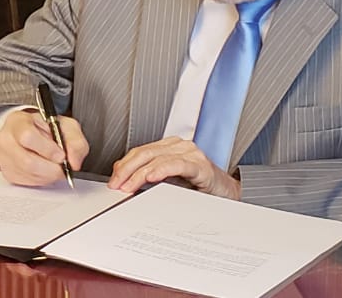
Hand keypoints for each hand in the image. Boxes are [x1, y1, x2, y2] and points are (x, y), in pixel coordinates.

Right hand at [0, 110, 88, 186]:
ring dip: (49, 175)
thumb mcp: (65, 125)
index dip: (48, 150)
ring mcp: (4, 158)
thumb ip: (75, 141)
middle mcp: (6, 140)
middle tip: (63, 166)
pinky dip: (43, 179)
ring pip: (30, 175)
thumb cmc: (44, 128)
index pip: (28, 137)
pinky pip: (28, 183)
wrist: (28, 133)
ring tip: (55, 165)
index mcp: (17, 122)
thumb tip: (74, 162)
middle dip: (52, 168)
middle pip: (28, 162)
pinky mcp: (8, 174)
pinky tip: (45, 170)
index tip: (61, 155)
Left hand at [107, 136, 239, 198]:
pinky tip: (151, 177)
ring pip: (157, 158)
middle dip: (126, 170)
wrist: (228, 194)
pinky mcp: (200, 165)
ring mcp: (190, 154)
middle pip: (144, 153)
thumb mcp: (170, 182)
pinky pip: (177, 165)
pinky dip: (161, 170)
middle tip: (116, 185)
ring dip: (138, 174)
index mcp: (170, 148)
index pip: (140, 152)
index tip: (113, 180)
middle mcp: (179, 146)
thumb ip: (152, 178)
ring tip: (127, 186)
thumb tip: (126, 183)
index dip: (123, 165)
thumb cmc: (200, 188)